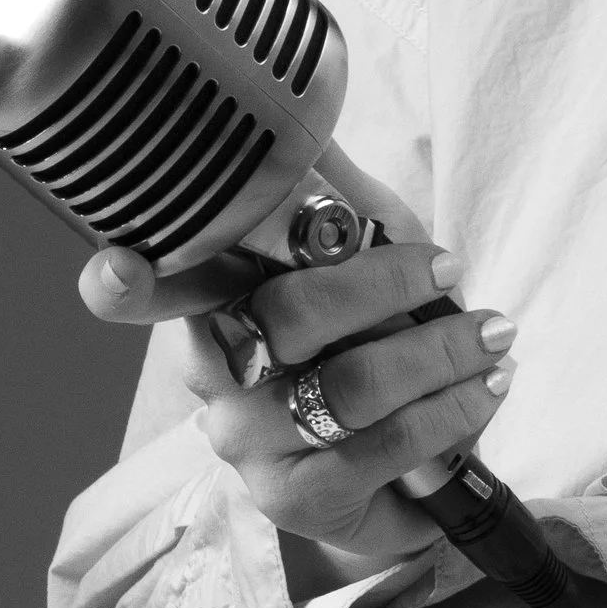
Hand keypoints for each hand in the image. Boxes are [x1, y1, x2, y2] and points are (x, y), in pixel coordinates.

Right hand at [80, 197, 515, 571]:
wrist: (410, 473)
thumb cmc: (375, 341)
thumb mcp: (361, 250)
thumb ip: (330, 189)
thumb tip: (307, 108)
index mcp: (210, 304)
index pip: (151, 288)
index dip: (126, 283)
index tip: (114, 268)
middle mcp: (213, 376)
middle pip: (286, 318)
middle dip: (383, 284)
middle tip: (447, 269)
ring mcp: (249, 444)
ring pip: (350, 385)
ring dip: (439, 352)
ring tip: (492, 334)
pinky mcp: (299, 499)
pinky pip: (384, 445)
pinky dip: (452, 408)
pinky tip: (488, 386)